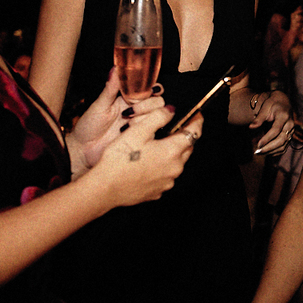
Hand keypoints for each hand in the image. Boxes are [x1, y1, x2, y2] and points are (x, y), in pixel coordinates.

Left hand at [68, 68, 164, 173]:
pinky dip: (143, 129)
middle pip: (158, 102)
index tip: (149, 90)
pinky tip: (127, 132)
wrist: (83, 150)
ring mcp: (140, 124)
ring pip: (157, 115)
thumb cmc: (88, 126)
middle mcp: (136, 110)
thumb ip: (110, 88)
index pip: (148, 89)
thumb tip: (115, 68)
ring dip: (143, 118)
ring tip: (125, 124)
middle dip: (146, 105)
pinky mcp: (141, 138)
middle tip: (129, 111)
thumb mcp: (99, 105)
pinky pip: (153, 131)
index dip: (153, 88)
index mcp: (127, 99)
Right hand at [84, 108, 199, 208]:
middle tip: (174, 129)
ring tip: (156, 146)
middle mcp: (174, 169)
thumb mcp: (137, 131)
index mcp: (172, 151)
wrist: (105, 188)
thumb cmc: (118, 160)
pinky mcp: (158, 192)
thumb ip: (158, 117)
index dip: (196, 122)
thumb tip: (171, 111)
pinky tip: (147, 164)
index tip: (197, 115)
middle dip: (183, 137)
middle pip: (187, 148)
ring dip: (172, 153)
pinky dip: (162, 168)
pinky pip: (165, 176)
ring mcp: (167, 182)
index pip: (194, 133)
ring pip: (176, 163)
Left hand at [251, 91, 293, 156]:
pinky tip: (267, 153)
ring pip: (283, 145)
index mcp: (284, 116)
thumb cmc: (272, 104)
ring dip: (272, 151)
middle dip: (269, 147)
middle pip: (281, 140)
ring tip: (260, 153)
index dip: (267, 138)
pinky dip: (276, 152)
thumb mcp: (265, 107)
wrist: (283, 102)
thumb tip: (251, 127)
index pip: (276, 130)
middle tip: (257, 152)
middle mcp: (290, 125)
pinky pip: (284, 147)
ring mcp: (291, 131)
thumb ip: (259, 118)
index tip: (258, 145)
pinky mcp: (290, 136)